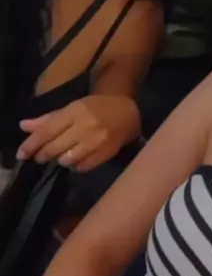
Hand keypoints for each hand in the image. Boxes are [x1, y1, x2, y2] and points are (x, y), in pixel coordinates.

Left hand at [16, 95, 140, 171]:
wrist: (127, 113)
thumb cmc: (96, 108)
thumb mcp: (72, 108)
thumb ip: (48, 119)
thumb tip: (24, 127)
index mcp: (75, 111)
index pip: (47, 131)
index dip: (31, 144)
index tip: (21, 154)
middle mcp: (85, 126)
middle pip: (54, 148)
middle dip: (43, 154)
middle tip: (40, 156)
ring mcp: (97, 141)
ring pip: (67, 160)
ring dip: (60, 159)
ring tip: (62, 154)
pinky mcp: (106, 154)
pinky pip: (82, 167)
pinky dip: (75, 166)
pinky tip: (76, 159)